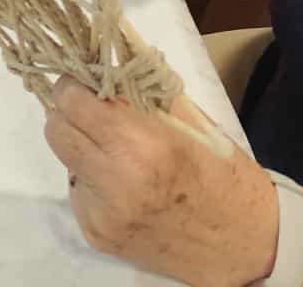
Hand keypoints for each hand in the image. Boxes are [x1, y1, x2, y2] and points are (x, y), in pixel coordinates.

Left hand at [44, 78, 275, 284]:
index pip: (73, 102)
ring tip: (118, 152)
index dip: (75, 86)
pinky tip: (125, 185)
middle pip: (56, 130)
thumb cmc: (225, 174)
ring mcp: (102, 214)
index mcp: (141, 145)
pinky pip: (78, 193)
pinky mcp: (98, 237)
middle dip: (70, 113)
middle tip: (95, 110)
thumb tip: (104, 58)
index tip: (86, 81)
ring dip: (82, 148)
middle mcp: (114, 182)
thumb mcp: (191, 121)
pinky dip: (92, 181)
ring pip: (65, 161)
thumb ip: (143, 90)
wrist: (246, 245)